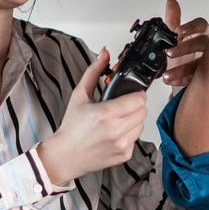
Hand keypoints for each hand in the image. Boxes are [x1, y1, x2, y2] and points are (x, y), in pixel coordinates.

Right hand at [38, 49, 147, 183]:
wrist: (65, 155)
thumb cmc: (71, 128)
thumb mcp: (80, 95)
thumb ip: (94, 71)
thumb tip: (104, 54)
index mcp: (105, 113)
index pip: (139, 99)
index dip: (136, 93)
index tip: (130, 93)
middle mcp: (115, 130)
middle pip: (143, 111)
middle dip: (135, 105)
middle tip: (122, 105)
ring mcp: (121, 144)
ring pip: (142, 124)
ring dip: (134, 119)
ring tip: (117, 119)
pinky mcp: (124, 154)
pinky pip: (136, 138)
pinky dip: (129, 134)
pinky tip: (115, 132)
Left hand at [160, 0, 208, 88]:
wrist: (184, 80)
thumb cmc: (183, 57)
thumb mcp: (175, 39)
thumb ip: (173, 20)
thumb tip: (171, 0)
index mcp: (202, 33)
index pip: (201, 25)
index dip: (190, 27)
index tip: (178, 32)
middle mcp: (208, 46)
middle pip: (201, 43)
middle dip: (185, 48)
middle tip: (169, 53)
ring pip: (200, 62)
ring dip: (182, 68)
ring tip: (167, 73)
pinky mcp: (206, 77)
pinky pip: (197, 77)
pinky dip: (183, 79)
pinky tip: (171, 79)